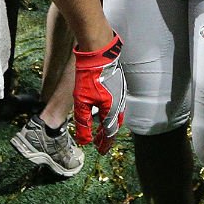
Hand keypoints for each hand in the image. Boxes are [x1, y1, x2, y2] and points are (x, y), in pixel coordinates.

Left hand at [73, 31, 126, 153]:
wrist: (99, 53)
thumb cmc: (90, 76)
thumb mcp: (82, 101)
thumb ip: (83, 122)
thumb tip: (84, 140)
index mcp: (112, 109)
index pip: (110, 132)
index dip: (105, 142)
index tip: (100, 150)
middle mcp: (120, 103)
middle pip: (115, 124)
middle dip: (106, 135)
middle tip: (99, 143)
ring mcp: (121, 92)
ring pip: (116, 114)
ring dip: (108, 124)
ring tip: (98, 129)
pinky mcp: (119, 84)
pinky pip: (116, 104)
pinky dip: (109, 112)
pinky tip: (101, 110)